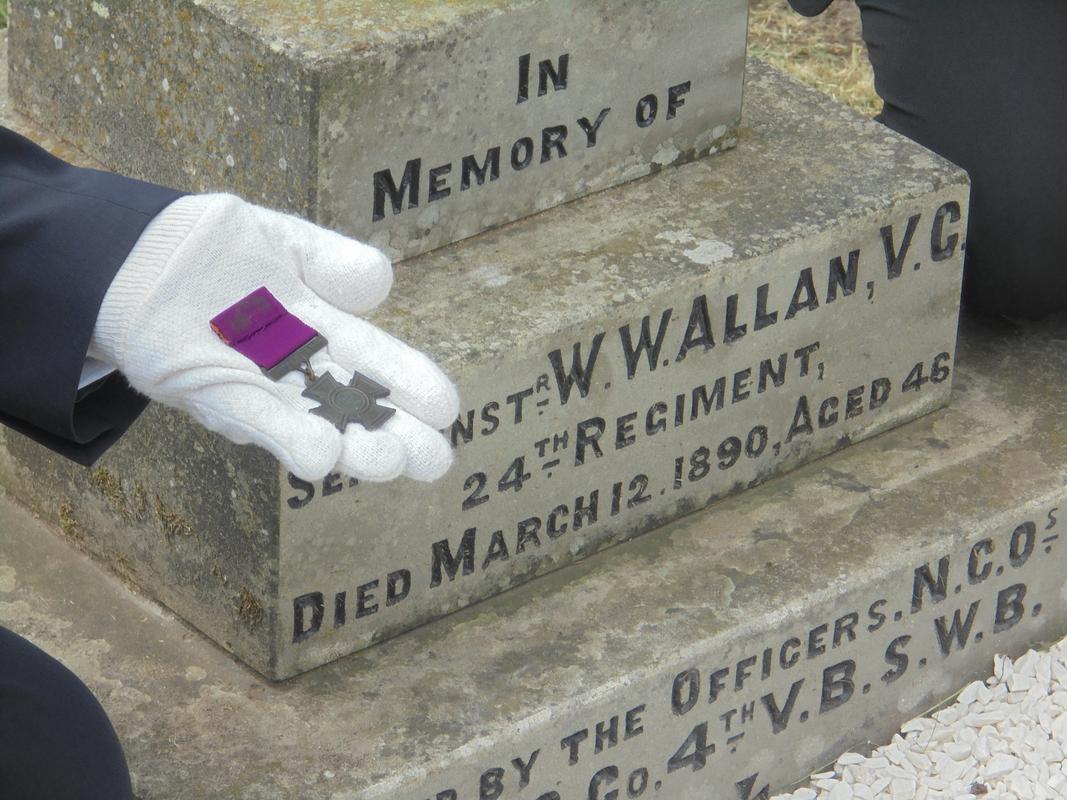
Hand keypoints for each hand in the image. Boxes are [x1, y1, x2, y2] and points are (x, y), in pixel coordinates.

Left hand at [89, 194, 458, 481]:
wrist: (134, 253)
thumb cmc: (214, 249)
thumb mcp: (284, 242)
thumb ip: (333, 262)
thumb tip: (381, 283)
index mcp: (322, 330)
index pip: (377, 362)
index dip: (411, 385)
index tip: (445, 409)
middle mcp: (294, 370)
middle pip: (353, 408)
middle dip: (393, 436)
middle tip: (431, 459)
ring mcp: (255, 384)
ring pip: (310, 422)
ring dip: (348, 447)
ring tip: (383, 460)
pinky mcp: (208, 390)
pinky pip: (252, 417)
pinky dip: (285, 437)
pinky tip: (320, 457)